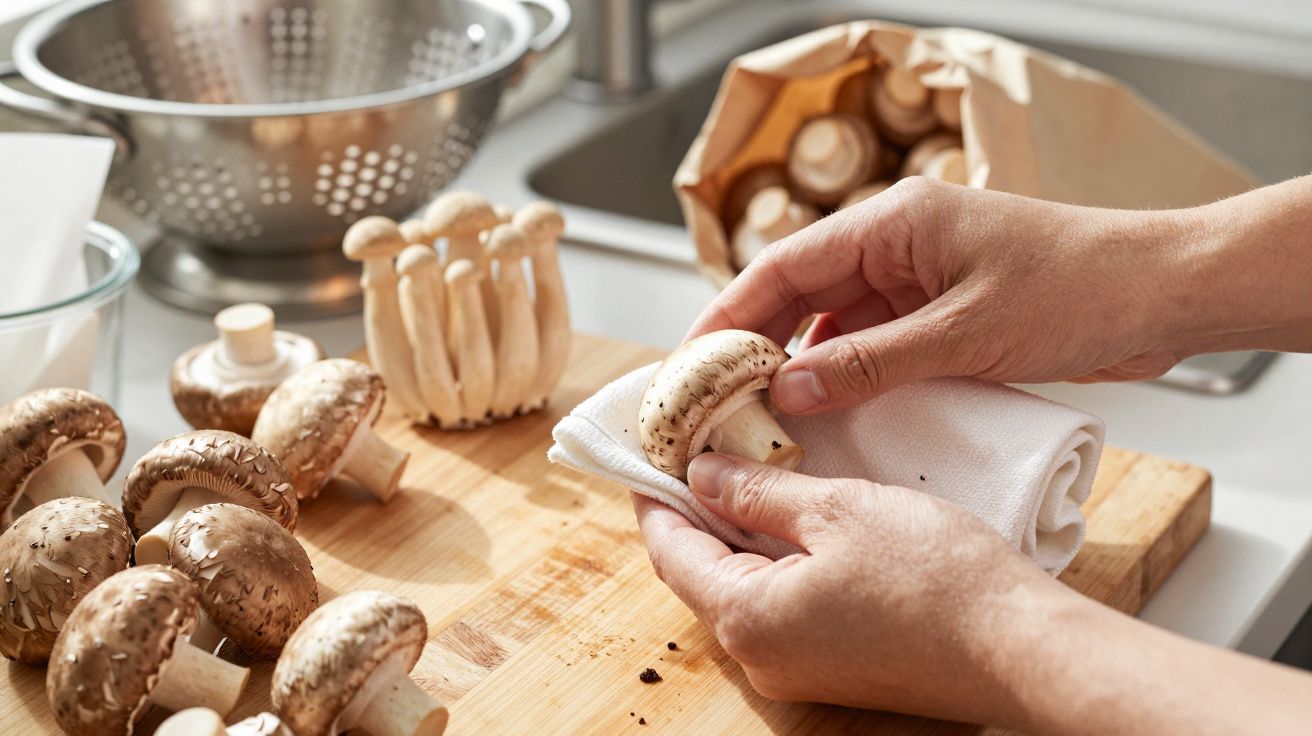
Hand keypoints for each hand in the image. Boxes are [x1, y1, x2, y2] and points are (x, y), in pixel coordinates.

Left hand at [633, 452, 1061, 725]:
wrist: (1021, 647)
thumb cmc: (936, 578)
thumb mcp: (837, 510)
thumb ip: (757, 493)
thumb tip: (702, 476)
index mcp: (746, 618)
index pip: (669, 549)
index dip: (654, 496)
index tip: (648, 452)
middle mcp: (760, 657)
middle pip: (701, 572)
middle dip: (696, 509)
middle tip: (699, 447)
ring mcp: (798, 668)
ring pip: (742, 587)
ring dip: (738, 532)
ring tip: (745, 469)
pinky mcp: (835, 668)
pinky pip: (782, 605)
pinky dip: (775, 558)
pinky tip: (793, 516)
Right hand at [689, 177, 1206, 414]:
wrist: (1164, 294)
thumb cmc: (1079, 288)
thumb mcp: (964, 332)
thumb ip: (870, 362)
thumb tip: (789, 391)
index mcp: (892, 223)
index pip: (783, 265)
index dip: (728, 314)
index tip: (690, 363)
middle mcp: (897, 246)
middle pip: (800, 294)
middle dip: (754, 347)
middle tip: (712, 402)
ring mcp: (919, 281)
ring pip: (834, 325)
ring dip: (800, 368)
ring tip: (759, 418)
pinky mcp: (943, 314)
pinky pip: (875, 346)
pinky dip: (847, 379)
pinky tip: (826, 417)